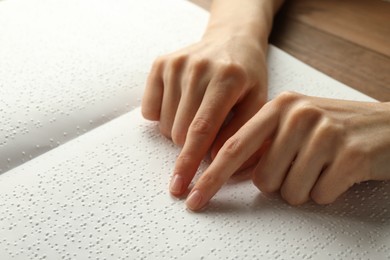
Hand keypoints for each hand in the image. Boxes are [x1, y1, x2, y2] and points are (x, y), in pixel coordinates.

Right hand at [142, 34, 267, 195]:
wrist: (232, 38)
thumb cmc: (247, 74)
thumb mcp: (259, 101)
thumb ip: (241, 133)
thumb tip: (216, 162)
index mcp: (227, 79)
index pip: (202, 130)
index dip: (189, 162)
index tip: (180, 187)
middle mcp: (198, 68)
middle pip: (180, 131)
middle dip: (192, 145)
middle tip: (209, 129)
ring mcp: (176, 64)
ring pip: (164, 124)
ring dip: (179, 131)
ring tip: (197, 112)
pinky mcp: (160, 64)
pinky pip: (149, 109)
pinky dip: (163, 116)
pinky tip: (182, 102)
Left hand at [185, 92, 389, 210]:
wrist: (388, 127)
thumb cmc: (334, 129)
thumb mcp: (293, 124)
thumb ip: (262, 143)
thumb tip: (229, 171)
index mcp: (278, 107)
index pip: (233, 148)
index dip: (210, 177)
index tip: (194, 197)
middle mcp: (297, 114)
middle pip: (264, 179)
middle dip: (280, 183)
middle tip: (303, 165)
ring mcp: (324, 132)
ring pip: (290, 192)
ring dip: (305, 188)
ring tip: (322, 166)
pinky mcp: (348, 154)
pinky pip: (319, 195)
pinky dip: (327, 191)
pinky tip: (339, 171)